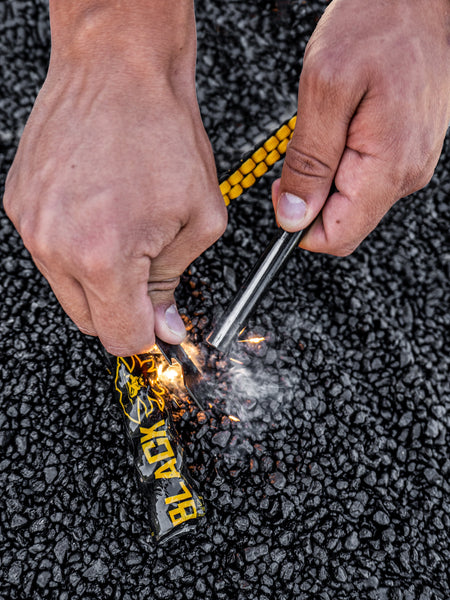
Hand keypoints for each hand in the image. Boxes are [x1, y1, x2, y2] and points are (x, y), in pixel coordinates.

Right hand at [3, 1, 226, 355]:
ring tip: (124, 230)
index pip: (122, 337)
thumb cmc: (163, 132)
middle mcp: (56, 245)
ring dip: (100, 278)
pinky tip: (99, 213)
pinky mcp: (19, 204)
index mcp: (104, 256)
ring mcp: (31, 224)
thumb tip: (164, 324)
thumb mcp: (198, 219)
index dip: (147, 335)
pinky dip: (77, 248)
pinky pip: (51, 253)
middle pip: (91, 322)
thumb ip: (174, 282)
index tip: (160, 323)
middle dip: (124, 309)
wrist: (118, 69)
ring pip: (68, 290)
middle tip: (149, 271)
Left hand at [273, 0, 449, 254]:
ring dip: (325, 176)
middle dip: (310, 199)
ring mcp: (410, 163)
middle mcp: (406, 174)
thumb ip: (308, 161)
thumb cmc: (379, 25)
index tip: (282, 195)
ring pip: (351, 201)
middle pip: (343, 223)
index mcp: (388, 167)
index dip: (299, 227)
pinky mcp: (406, 151)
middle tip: (299, 152)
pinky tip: (341, 126)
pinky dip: (341, 161)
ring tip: (327, 126)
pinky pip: (364, 178)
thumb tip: (293, 216)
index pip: (337, 237)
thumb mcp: (325, 89)